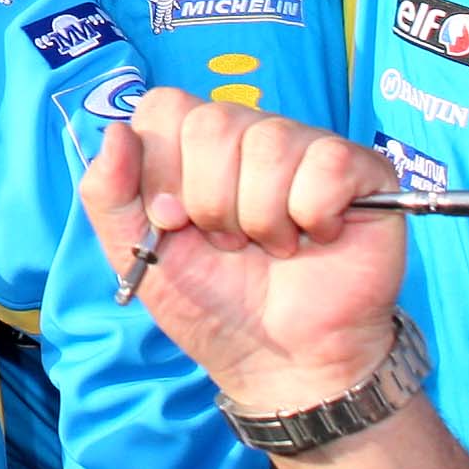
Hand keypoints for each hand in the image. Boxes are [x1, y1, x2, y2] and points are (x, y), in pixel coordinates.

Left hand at [80, 89, 406, 413]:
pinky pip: (328, 164)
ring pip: (270, 143)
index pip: (166, 106)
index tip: (172, 221)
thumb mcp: (136, 254)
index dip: (162, 168)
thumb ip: (108, 194)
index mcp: (194, 144)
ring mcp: (307, 147)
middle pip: (213, 122)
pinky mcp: (360, 170)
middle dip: (211, 201)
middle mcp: (250, 134)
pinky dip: (313, 216)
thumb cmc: (213, 304)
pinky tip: (316, 238)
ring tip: (272, 246)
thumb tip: (115, 132)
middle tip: (229, 242)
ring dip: (262, 217)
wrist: (281, 362)